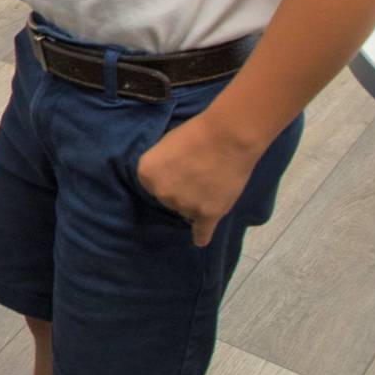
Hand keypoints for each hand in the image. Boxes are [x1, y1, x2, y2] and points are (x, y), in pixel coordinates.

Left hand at [133, 113, 263, 247]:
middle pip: (170, 199)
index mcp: (146, 175)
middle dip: (183, 189)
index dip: (170, 176)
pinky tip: (200, 240)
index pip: (154, 185)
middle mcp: (161, 194)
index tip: (182, 167)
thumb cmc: (196, 134)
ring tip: (212, 183)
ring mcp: (184, 206)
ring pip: (188, 211)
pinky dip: (201, 236)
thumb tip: (162, 184)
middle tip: (200, 172)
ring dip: (198, 202)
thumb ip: (161, 168)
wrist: (228, 137)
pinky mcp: (208, 214)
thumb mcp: (165, 146)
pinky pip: (202, 232)